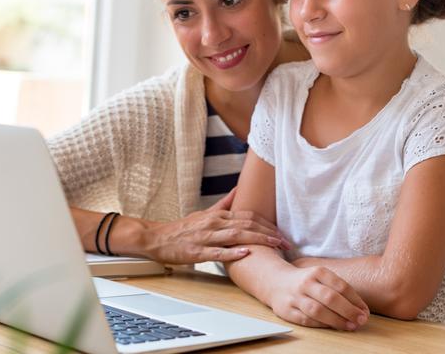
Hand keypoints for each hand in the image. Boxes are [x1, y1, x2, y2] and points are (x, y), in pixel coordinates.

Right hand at [142, 188, 289, 263]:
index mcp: (217, 215)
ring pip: (236, 236)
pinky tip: (246, 253)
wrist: (158, 238)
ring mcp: (206, 237)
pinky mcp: (197, 251)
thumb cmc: (183, 228)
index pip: (248, 216)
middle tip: (286, 241)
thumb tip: (239, 190)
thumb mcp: (205, 213)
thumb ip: (224, 203)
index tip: (281, 231)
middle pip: (247, 225)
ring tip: (275, 245)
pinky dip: (233, 252)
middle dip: (269, 233)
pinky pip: (217, 252)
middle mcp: (214, 224)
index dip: (267, 223)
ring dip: (258, 240)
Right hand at [270, 265, 369, 330]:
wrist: (275, 281)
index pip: (340, 286)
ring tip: (349, 326)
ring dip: (336, 321)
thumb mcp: (321, 277)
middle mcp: (305, 283)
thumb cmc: (306, 282)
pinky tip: (331, 327)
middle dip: (348, 311)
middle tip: (360, 320)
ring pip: (317, 310)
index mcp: (317, 271)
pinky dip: (321, 325)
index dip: (355, 301)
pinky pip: (306, 320)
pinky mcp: (287, 310)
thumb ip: (339, 290)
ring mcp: (295, 297)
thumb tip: (361, 310)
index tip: (364, 312)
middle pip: (330, 298)